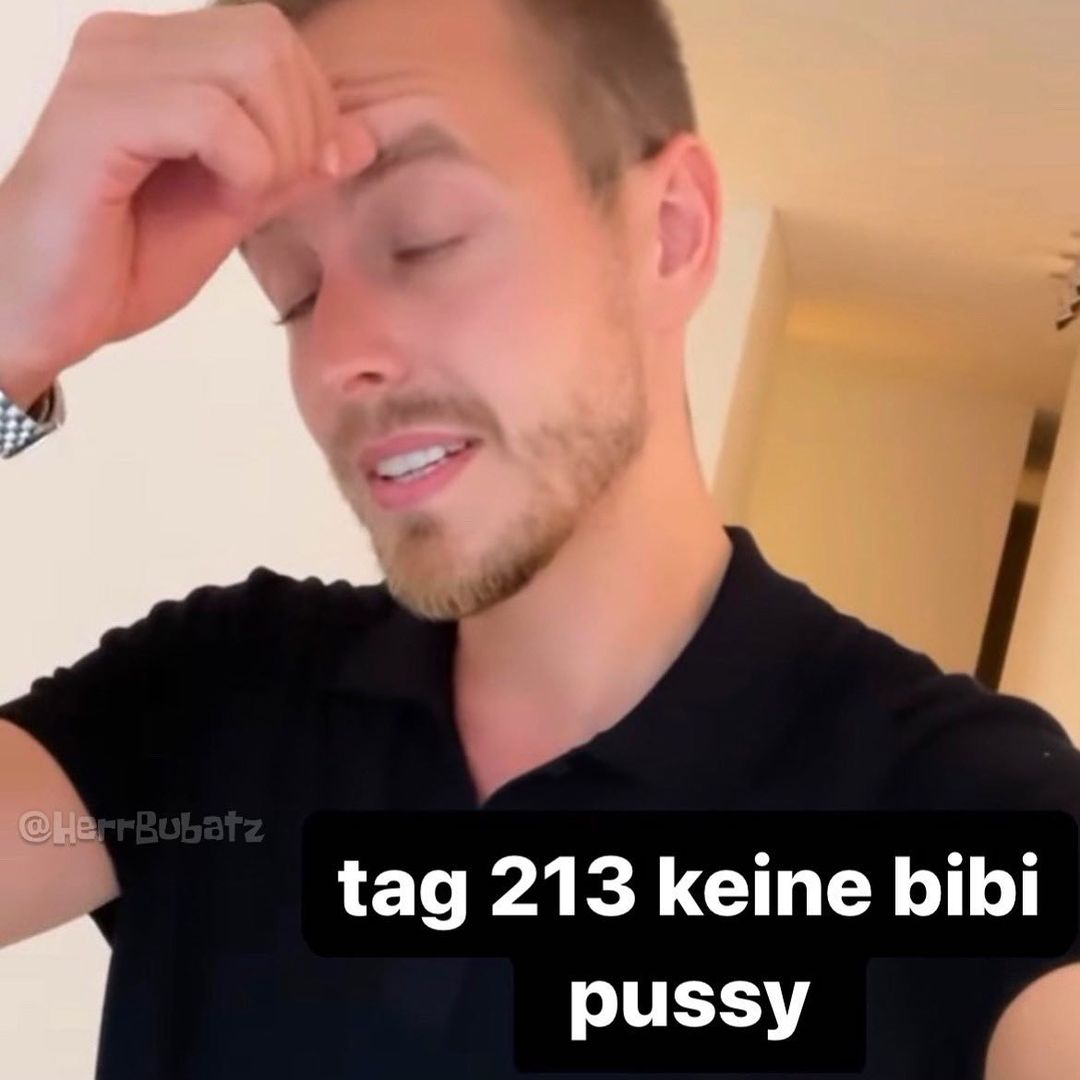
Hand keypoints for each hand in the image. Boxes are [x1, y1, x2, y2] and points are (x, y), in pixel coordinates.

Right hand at [0, 3, 375, 393]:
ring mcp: (105, 70)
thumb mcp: (233, 207)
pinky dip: (244, 165)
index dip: (311, 108)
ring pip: (250, 64)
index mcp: (157, 53)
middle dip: (300, 125)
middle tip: (268, 189)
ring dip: (273, 147)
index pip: (273, 36)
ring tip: (236, 196)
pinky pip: (211, 113)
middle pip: (268, 37)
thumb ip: (292, 167)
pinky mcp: (94, 116)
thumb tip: (361, 138)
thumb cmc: (125, 260)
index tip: (293, 176)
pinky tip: (218, 197)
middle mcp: (126, 41)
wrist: (45, 313)